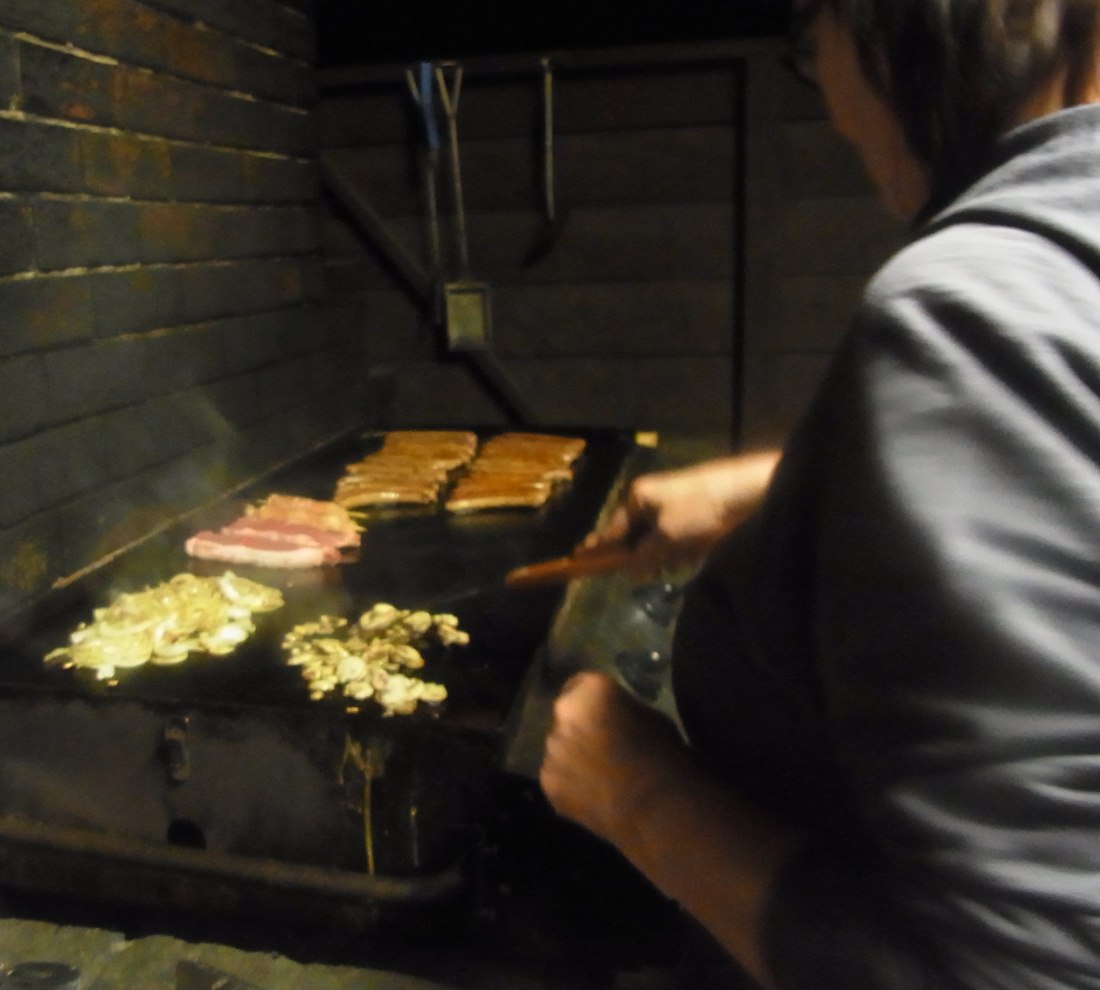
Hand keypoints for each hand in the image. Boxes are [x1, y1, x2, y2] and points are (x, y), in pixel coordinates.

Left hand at [539, 671, 690, 846]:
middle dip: (580, 729)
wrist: (657, 809)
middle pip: (566, 717)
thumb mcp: (649, 717)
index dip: (592, 701)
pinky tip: (595, 795)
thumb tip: (614, 719)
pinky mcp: (548, 783)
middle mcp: (563, 715)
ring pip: (559, 748)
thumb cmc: (664, 756)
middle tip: (603, 746)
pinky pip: (557, 777)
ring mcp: (552, 751)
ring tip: (600, 776)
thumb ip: (621, 710)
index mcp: (590, 691)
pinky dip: (571, 784)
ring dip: (574, 757)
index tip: (605, 715)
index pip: (580, 684)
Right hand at [579, 450, 780, 570]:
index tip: (577, 558)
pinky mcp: (695, 515)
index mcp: (639, 498)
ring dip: (667, 555)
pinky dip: (683, 549)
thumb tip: (629, 571)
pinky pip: (678, 539)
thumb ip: (643, 556)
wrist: (746, 493)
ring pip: (658, 541)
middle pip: (635, 537)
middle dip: (643, 556)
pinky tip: (696, 552)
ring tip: (684, 557)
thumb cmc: (700, 510)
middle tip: (650, 570)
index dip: (597, 548)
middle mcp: (652, 500)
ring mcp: (674, 507)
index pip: (612, 530)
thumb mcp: (666, 537)